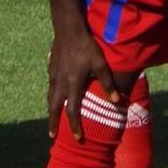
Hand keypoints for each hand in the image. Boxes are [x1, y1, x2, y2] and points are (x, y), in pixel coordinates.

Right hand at [47, 20, 118, 141]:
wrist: (69, 29)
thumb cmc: (87, 46)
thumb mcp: (100, 64)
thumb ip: (108, 83)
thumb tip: (117, 101)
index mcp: (73, 85)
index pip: (73, 111)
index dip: (75, 126)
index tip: (77, 138)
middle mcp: (60, 83)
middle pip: (55, 108)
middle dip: (54, 123)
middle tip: (53, 135)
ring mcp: (54, 75)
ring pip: (50, 97)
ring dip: (51, 110)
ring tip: (52, 118)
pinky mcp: (51, 67)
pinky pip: (50, 86)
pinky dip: (51, 95)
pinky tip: (53, 94)